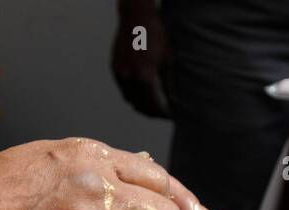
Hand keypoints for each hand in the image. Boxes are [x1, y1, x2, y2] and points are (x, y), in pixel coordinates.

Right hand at [111, 0, 170, 117]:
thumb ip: (168, 84)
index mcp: (143, 76)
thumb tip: (173, 101)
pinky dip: (132, 94)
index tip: (170, 116)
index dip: (162, 113)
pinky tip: (142, 92)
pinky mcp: (115, 68)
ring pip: (129, 99)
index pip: (153, 105)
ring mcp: (119, 73)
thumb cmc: (155, 33)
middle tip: (163, 114)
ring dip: (141, 105)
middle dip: (152, 113)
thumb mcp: (167, 59)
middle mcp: (128, 77)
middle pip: (139, 106)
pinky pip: (123, 88)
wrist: (136, 15)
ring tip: (153, 105)